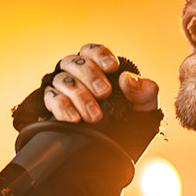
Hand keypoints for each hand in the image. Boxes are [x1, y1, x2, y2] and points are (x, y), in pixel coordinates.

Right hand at [43, 43, 158, 123]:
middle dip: (90, 76)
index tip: (112, 67)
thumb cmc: (131, 118)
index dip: (100, 55)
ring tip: (94, 115)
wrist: (118, 144)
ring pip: (62, 80)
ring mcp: (63, 88)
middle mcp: (76, 74)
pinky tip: (74, 118)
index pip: (92, 51)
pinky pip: (51, 99)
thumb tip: (127, 79)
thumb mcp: (144, 105)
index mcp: (97, 67)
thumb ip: (143, 90)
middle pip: (74, 62)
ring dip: (79, 95)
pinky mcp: (52, 106)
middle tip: (104, 92)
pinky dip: (62, 107)